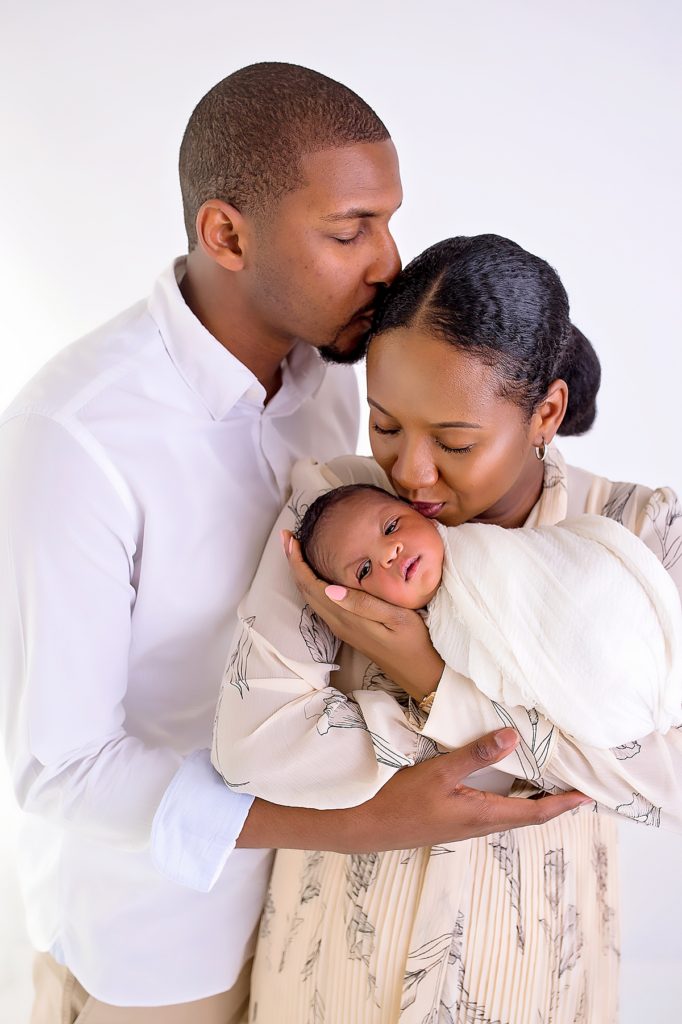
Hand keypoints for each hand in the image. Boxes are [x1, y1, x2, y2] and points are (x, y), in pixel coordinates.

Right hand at [238, 729, 590, 852]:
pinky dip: (504, 795)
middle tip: (573, 785)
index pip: (534, 813)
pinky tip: (499, 780)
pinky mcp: (447, 818)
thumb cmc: (397, 801)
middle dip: (552, 801)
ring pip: (506, 812)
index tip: (588, 796)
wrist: (358, 826)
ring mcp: (460, 823)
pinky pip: (487, 807)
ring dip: (529, 799)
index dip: (563, 804)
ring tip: (546, 780)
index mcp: (481, 815)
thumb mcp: (438, 773)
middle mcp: (476, 824)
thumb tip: (512, 736)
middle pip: (525, 815)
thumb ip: (474, 754)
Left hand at [282, 530, 443, 699]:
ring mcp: (342, 628)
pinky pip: (321, 604)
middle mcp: (338, 623)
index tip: (290, 538)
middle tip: (287, 537)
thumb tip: (330, 589)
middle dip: (293, 563)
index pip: (311, 585)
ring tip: (296, 551)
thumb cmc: (415, 641)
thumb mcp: (396, 617)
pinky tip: (317, 574)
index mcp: (347, 617)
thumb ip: (363, 604)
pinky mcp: (349, 630)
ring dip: (300, 573)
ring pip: (311, 597)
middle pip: (305, 590)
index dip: (297, 561)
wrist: (420, 672)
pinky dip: (312, 584)